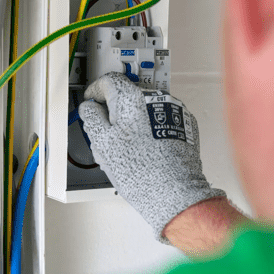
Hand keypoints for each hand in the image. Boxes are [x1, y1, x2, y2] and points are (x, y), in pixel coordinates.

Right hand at [78, 72, 227, 243]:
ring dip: (132, 123)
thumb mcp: (103, 144)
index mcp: (132, 99)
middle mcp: (156, 99)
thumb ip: (92, 118)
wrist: (174, 193)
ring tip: (127, 150)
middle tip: (106, 135)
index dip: (95, 91)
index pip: (109, 80)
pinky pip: (160, 121)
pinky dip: (150, 130)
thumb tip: (89, 108)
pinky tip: (145, 151)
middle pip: (126, 97)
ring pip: (143, 111)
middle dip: (114, 113)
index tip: (92, 102)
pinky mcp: (184, 126)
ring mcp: (173, 111)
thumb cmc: (141, 171)